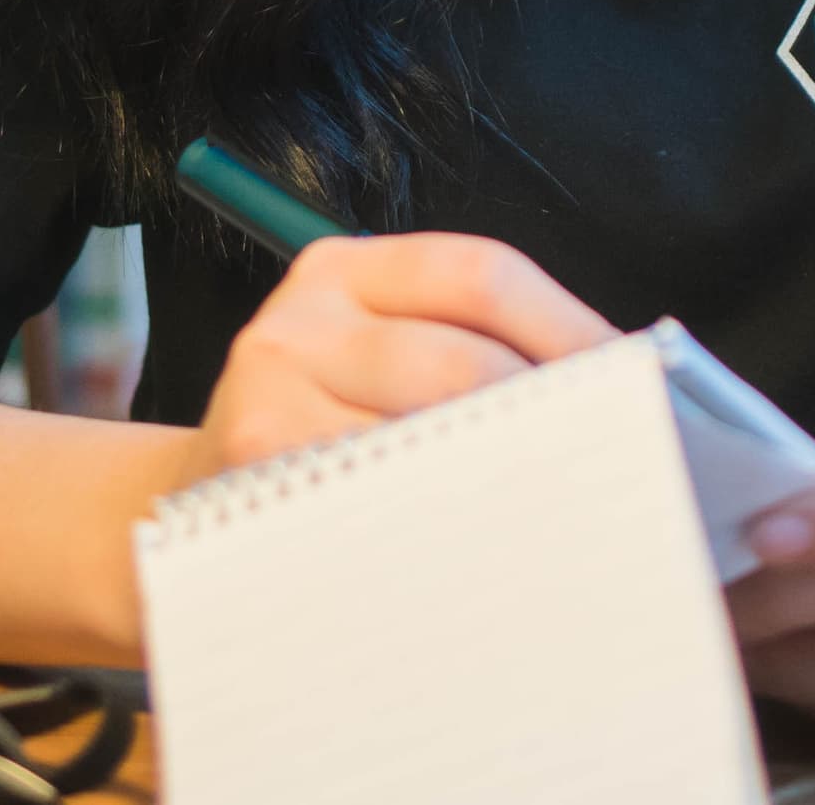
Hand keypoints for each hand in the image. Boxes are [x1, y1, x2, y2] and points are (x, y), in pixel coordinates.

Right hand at [180, 233, 615, 486]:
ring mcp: (270, 388)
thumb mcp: (373, 363)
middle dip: (550, 419)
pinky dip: (443, 523)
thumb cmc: (319, 439)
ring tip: (561, 509)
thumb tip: (614, 381)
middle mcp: (301, 315)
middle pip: (463, 362)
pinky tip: (479, 545)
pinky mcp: (259, 465)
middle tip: (613, 463)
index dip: (567, 328)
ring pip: (429, 435)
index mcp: (346, 269)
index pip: (481, 274)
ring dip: (507, 479)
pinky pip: (382, 495)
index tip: (632, 381)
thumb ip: (468, 350)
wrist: (182, 515)